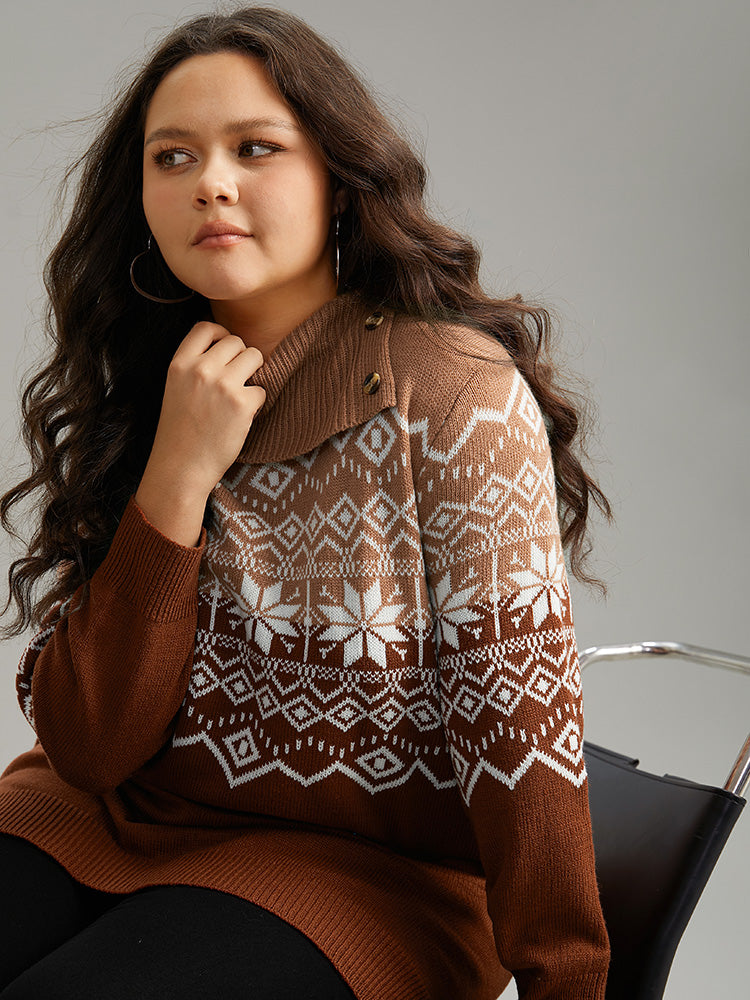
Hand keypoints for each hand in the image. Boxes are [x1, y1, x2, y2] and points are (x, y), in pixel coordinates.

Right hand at [135, 321, 265, 544]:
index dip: (221, 335)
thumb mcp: (175, 388)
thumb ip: (196, 365)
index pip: (205, 327)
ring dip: (253, 374)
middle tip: (234, 382)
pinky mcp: (241, 404)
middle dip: (241, 359)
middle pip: (236, 341)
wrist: (180, 468)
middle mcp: (200, 369)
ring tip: (240, 395)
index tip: (225, 353)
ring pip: (254, 357)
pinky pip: (262, 389)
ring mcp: (222, 385)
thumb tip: (229, 345)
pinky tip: (240, 418)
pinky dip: (256, 403)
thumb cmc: (180, 431)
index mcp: (179, 363)